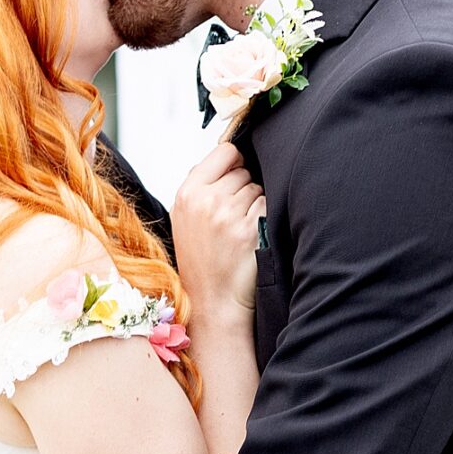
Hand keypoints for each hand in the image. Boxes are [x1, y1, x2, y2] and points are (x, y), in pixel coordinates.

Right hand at [170, 140, 265, 329]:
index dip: (234, 162)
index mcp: (187, 193)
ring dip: (254, 205)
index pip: (225, 151)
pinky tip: (251, 237)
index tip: (233, 177)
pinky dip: (265, 218)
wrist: (212, 302)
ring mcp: (229, 215)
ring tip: (238, 230)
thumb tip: (229, 155)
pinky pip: (268, 206)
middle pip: (242, 171)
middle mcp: (206, 201)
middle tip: (231, 217)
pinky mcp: (251, 229)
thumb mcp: (184, 219)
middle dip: (242, 188)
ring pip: (257, 188)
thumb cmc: (201, 260)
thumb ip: (200, 185)